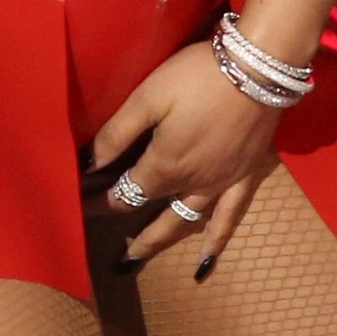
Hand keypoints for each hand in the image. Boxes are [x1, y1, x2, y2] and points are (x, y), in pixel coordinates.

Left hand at [88, 40, 281, 278]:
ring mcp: (220, 184)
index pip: (125, 191)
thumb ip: (118, 134)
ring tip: (136, 257)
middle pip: (149, 206)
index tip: (79, 204)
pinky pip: (230, 219)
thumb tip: (91, 165)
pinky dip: (215, 243)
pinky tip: (205, 264)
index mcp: (163, 165)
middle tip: (96, 232)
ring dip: (158, 240)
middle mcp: (190, 184)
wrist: (256, 70)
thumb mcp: (148, 97)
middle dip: (122, 217)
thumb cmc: (196, 77)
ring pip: (183, 220)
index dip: (101, 198)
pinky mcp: (245, 177)